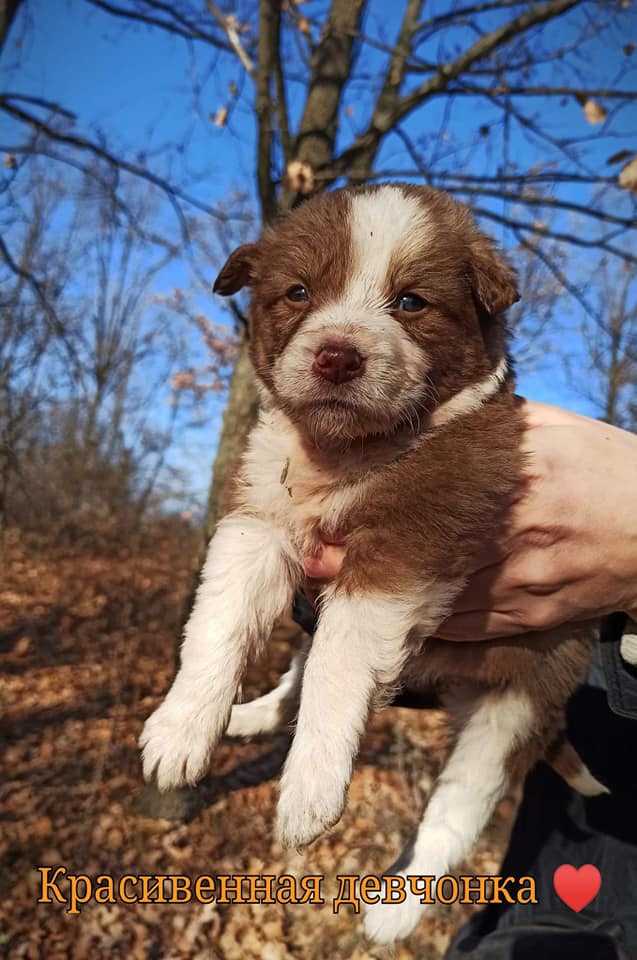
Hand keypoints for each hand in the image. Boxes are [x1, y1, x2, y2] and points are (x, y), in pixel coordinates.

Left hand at [302, 400, 636, 640]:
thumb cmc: (610, 469)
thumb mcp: (557, 429)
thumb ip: (499, 423)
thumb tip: (443, 415)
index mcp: (520, 476)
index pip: (435, 494)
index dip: (378, 510)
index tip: (332, 515)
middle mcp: (518, 531)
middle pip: (428, 550)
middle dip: (368, 559)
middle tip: (319, 559)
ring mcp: (527, 580)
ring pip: (443, 597)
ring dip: (390, 596)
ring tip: (338, 593)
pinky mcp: (536, 616)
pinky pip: (473, 627)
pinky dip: (433, 625)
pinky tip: (398, 619)